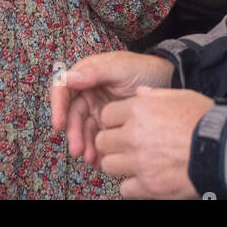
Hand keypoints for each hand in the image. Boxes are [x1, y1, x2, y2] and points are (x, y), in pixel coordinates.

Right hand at [49, 51, 173, 164]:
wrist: (169, 83)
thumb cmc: (144, 69)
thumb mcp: (121, 67)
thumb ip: (95, 72)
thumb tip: (69, 78)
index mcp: (86, 75)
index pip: (63, 89)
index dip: (57, 106)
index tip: (59, 124)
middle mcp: (88, 92)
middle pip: (72, 114)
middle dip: (73, 133)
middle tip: (77, 149)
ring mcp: (97, 109)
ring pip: (84, 129)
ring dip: (84, 144)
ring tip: (91, 158)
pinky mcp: (108, 124)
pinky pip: (98, 138)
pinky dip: (97, 149)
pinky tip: (101, 159)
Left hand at [95, 86, 214, 198]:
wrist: (224, 149)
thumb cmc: (205, 121)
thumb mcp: (181, 96)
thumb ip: (154, 95)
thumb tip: (139, 93)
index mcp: (139, 110)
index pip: (107, 115)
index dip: (114, 122)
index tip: (122, 126)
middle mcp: (133, 135)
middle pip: (103, 140)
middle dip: (112, 143)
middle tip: (127, 145)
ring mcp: (138, 162)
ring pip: (109, 164)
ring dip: (119, 164)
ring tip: (135, 163)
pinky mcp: (147, 185)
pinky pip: (124, 188)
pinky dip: (133, 185)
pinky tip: (145, 178)